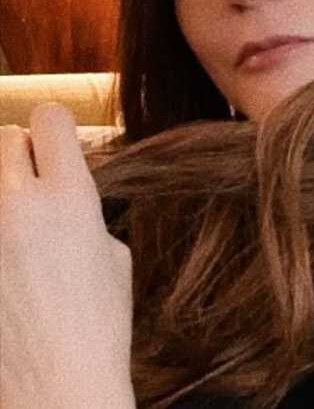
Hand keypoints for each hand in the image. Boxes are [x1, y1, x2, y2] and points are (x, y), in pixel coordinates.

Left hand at [0, 104, 135, 408]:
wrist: (53, 386)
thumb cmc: (95, 329)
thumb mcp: (113, 259)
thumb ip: (83, 213)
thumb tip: (60, 196)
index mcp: (70, 198)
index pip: (50, 119)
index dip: (54, 130)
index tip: (56, 146)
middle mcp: (16, 206)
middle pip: (3, 138)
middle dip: (19, 158)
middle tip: (28, 190)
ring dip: (1, 194)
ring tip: (14, 228)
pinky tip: (7, 261)